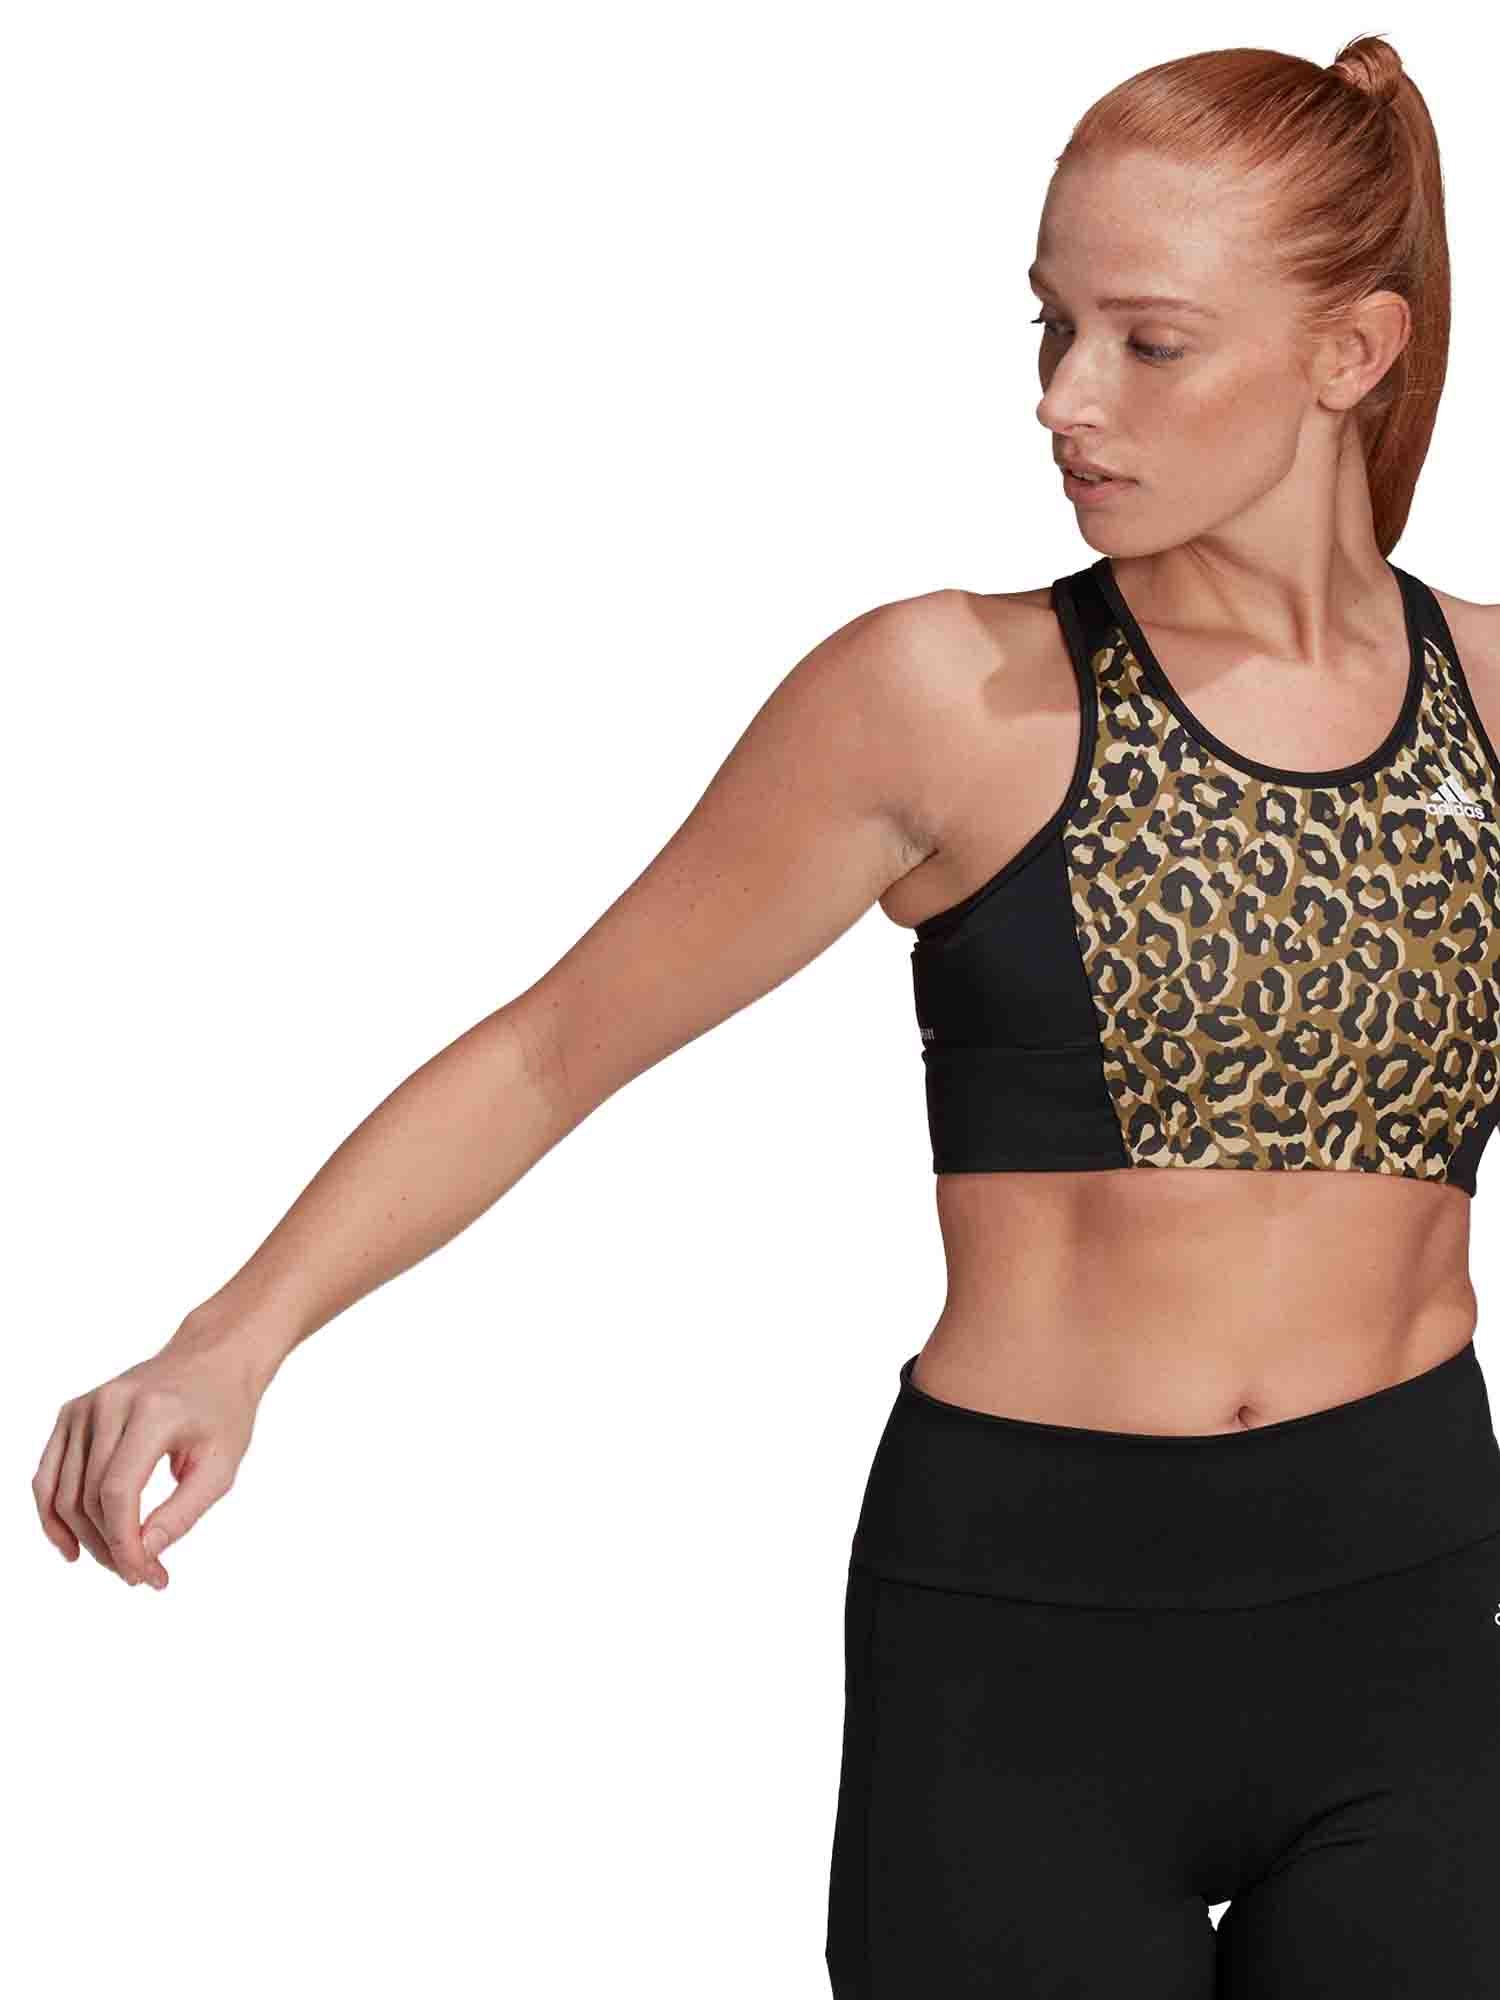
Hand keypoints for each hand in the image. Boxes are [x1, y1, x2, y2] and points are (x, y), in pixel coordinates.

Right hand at [32, 1328, 262, 1588]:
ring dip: (85, 1539)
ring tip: (119, 1563)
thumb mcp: (221, 1466)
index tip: (147, 1575)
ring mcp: (85, 1405)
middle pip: (88, 1496)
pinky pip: (48, 1474)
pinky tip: (71, 1547)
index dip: (124, 1543)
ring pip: (64, 1492)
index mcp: (153, 1411)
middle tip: (142, 1574)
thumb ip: (182, 1513)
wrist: (212, 1360)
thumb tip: (142, 1554)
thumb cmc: (223, 1412)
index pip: (118, 1491)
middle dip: (111, 1547)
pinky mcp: (72, 1412)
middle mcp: (111, 1403)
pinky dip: (52, 1514)